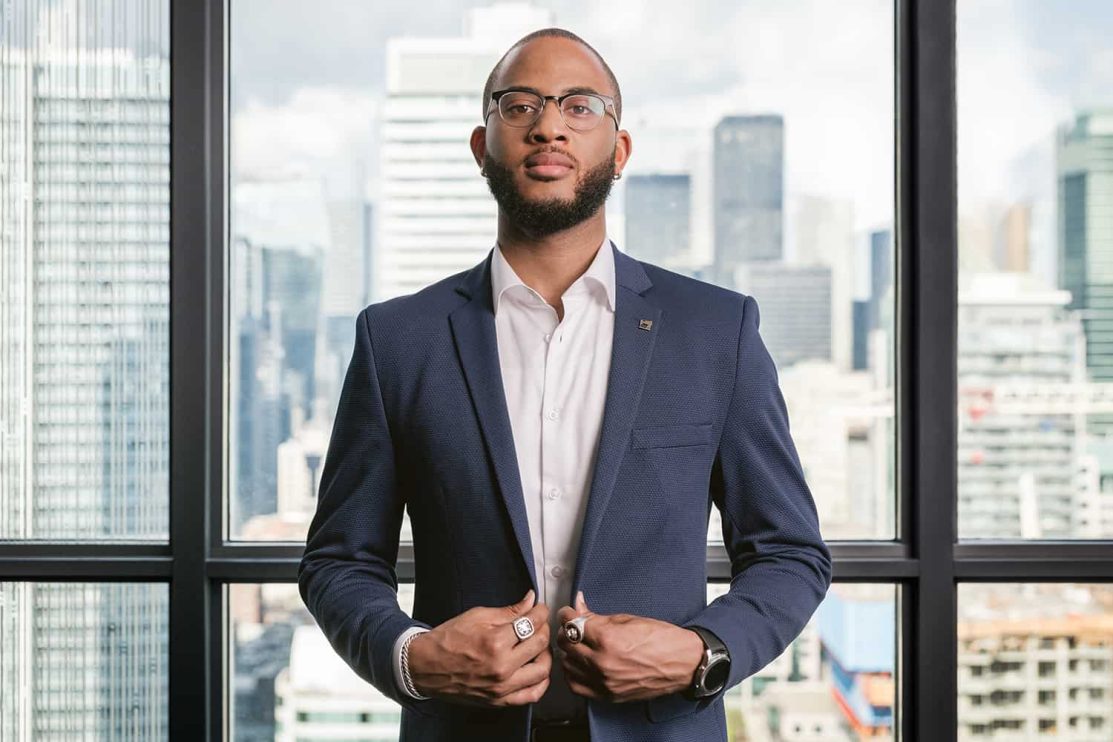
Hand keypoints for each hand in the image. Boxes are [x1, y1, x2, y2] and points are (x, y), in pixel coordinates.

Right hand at [407, 589, 551, 707]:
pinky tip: (538, 670)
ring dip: (546, 654)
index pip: (532, 623)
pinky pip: (531, 695)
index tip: (540, 608)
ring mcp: (501, 687)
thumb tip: (529, 600)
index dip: (541, 611)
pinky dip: (541, 682)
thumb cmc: (447, 640)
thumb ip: (508, 611)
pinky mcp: (499, 700)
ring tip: (538, 645)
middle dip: (544, 628)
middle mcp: (501, 667)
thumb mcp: (477, 616)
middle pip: (540, 644)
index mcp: (495, 642)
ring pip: (542, 670)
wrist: (426, 667)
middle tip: (539, 622)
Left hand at [556, 591, 704, 702]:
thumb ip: (597, 616)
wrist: (682, 663)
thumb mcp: (627, 619)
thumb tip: (579, 606)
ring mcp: (604, 681)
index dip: (567, 614)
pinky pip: (576, 685)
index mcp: (607, 638)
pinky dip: (573, 673)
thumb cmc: (661, 639)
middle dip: (567, 631)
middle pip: (565, 644)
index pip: (571, 624)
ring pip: (567, 664)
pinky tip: (580, 664)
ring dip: (569, 652)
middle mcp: (602, 662)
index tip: (568, 612)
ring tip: (578, 644)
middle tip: (573, 626)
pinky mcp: (608, 695)